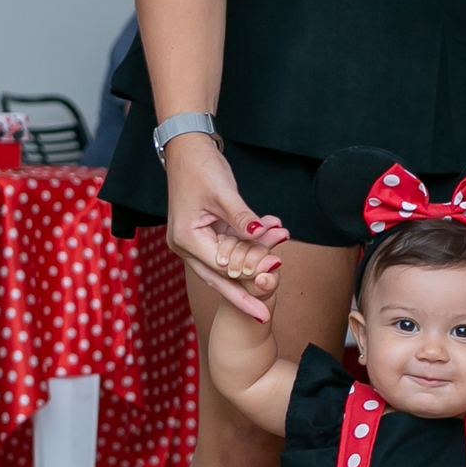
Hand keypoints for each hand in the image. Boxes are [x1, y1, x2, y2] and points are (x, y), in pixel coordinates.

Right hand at [164, 133, 288, 315]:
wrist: (187, 149)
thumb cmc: (201, 167)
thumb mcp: (224, 192)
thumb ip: (242, 218)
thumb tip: (260, 235)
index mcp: (186, 238)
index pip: (220, 269)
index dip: (247, 277)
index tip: (269, 289)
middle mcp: (185, 246)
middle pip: (219, 278)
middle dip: (243, 296)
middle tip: (265, 316)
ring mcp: (193, 242)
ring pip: (225, 265)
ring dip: (252, 264)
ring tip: (279, 264)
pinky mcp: (203, 235)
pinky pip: (227, 249)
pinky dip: (248, 249)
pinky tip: (270, 241)